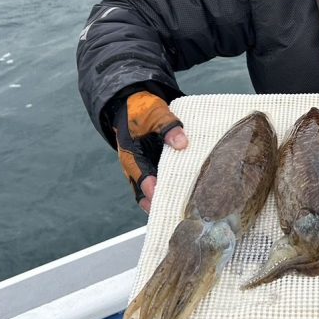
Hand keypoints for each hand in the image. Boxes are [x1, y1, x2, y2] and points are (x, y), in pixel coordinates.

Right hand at [112, 91, 188, 212]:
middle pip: (145, 193)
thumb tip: (182, 144)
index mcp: (132, 154)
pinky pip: (161, 183)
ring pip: (152, 192)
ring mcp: (144, 169)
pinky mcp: (154, 167)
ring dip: (165, 201)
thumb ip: (168, 127)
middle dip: (160, 204)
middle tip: (177, 214)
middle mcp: (136, 166)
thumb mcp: (156, 112)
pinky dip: (171, 190)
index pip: (142, 177)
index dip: (153, 189)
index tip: (164, 197)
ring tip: (183, 212)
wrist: (133, 104)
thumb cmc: (143, 109)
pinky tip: (186, 198)